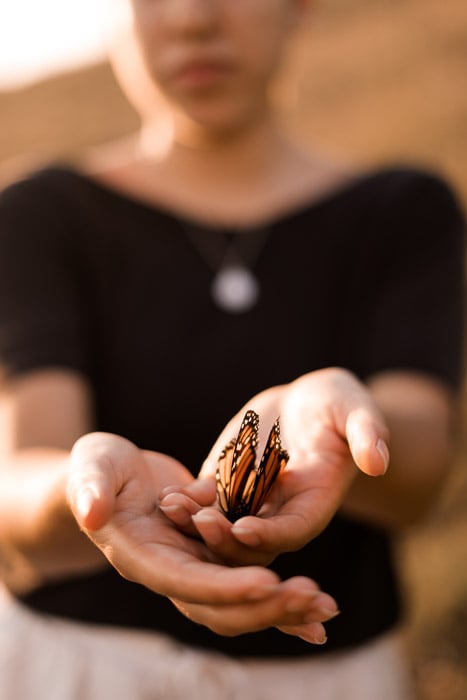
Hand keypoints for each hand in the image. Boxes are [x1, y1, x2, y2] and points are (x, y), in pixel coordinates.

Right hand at [66, 431, 338, 642]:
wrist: (108, 478)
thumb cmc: (96, 469)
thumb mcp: (91, 468)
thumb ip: (90, 489)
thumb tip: (91, 514)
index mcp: (143, 556)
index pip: (187, 582)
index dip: (225, 586)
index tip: (268, 583)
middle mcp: (171, 572)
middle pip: (220, 606)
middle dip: (266, 607)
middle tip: (313, 599)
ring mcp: (193, 568)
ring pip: (240, 603)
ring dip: (282, 608)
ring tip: (327, 609)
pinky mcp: (210, 557)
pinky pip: (247, 583)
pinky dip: (278, 597)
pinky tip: (315, 609)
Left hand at [159, 368, 388, 563]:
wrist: (307, 402)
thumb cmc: (337, 404)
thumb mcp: (355, 410)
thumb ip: (366, 433)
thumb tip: (379, 460)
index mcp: (316, 501)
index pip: (295, 528)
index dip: (271, 531)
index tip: (246, 529)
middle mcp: (282, 510)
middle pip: (253, 538)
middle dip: (227, 536)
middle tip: (201, 524)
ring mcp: (252, 500)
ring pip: (223, 524)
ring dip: (198, 523)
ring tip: (172, 509)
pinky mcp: (228, 484)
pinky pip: (206, 500)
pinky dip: (189, 502)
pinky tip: (166, 496)